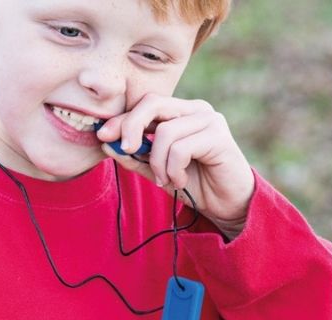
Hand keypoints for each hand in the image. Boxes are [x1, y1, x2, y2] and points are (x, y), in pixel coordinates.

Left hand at [96, 93, 253, 237]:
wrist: (228, 204)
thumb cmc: (195, 183)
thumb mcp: (158, 169)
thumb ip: (135, 155)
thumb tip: (107, 143)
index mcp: (182, 112)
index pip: (146, 104)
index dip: (122, 118)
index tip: (103, 137)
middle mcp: (197, 109)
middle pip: (153, 103)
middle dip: (131, 126)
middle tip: (126, 151)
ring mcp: (210, 120)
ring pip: (164, 132)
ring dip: (157, 163)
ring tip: (166, 180)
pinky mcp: (219, 137)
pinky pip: (180, 149)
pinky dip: (173, 170)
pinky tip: (180, 181)